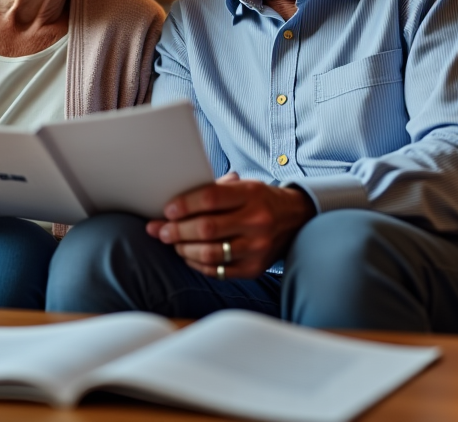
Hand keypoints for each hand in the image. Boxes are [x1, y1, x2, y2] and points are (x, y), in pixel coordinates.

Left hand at [146, 173, 316, 278]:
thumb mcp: (243, 186)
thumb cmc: (259, 200)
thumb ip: (212, 192)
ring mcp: (257, 248)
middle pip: (206, 228)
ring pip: (209, 253)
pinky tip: (189, 255)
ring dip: (184, 249)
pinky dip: (197, 264)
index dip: (184, 205)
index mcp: (251, 194)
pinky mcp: (254, 269)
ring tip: (174, 243)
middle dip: (177, 230)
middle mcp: (257, 221)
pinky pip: (217, 271)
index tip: (168, 210)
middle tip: (162, 230)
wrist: (295, 219)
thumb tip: (172, 208)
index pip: (210, 198)